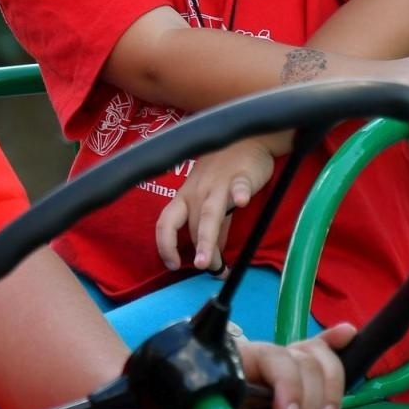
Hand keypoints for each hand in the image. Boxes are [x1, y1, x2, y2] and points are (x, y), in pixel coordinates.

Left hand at [133, 323, 355, 408]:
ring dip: (326, 398)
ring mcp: (274, 377)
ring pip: (318, 365)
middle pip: (303, 361)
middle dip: (308, 401)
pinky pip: (315, 361)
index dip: (288, 387)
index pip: (271, 359)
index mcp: (227, 363)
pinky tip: (347, 336)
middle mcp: (255, 364)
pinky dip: (334, 348)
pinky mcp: (288, 394)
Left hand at [156, 138, 278, 272]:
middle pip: (191, 223)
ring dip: (207, 237)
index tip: (172, 265)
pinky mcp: (241, 175)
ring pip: (210, 212)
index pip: (165, 223)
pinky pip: (239, 185)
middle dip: (197, 250)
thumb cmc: (222, 172)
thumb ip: (210, 228)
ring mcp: (218, 183)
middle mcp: (196, 192)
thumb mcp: (210, 200)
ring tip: (210, 262)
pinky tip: (242, 202)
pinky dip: (240, 193)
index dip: (164, 244)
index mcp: (184, 198)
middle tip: (204, 270)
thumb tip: (211, 258)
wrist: (244, 139)